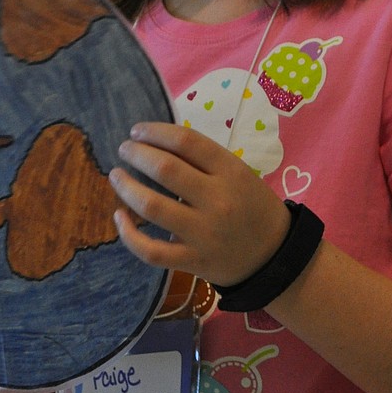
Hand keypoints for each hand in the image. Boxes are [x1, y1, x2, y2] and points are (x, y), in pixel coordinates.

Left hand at [109, 122, 290, 286]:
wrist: (275, 257)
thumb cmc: (252, 208)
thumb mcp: (239, 175)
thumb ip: (203, 161)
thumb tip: (156, 142)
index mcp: (231, 172)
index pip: (186, 142)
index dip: (155, 132)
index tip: (137, 131)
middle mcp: (217, 200)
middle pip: (165, 169)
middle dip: (136, 154)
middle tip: (125, 150)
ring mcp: (204, 234)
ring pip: (152, 206)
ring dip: (126, 187)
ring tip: (116, 176)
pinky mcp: (193, 261)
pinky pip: (152, 251)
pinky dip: (129, 234)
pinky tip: (120, 217)